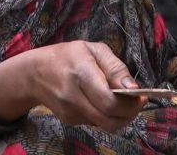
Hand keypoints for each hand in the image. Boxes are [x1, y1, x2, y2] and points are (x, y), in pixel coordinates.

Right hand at [0, 41, 145, 131]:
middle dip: (130, 114)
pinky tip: (104, 102)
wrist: (33, 73)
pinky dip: (106, 116)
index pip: (109, 101)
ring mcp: (70, 112)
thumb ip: (116, 68)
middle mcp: (73, 96)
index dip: (130, 104)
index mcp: (81, 74)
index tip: (142, 96)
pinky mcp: (69, 120)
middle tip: (138, 102)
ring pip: (105, 125)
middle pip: (110, 119)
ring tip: (123, 101)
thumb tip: (134, 89)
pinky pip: (96, 123)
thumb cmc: (68, 56)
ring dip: (120, 116)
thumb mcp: (94, 50)